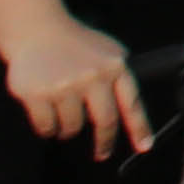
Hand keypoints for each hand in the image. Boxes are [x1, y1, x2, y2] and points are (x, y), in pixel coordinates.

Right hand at [0, 11, 152, 158]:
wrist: (38, 30)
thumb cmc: (77, 45)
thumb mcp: (109, 53)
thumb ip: (121, 78)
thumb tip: (134, 115)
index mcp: (114, 67)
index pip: (132, 102)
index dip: (140, 127)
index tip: (144, 146)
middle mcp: (93, 76)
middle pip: (105, 121)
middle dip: (105, 142)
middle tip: (102, 153)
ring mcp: (65, 86)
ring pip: (72, 128)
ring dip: (68, 129)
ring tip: (65, 112)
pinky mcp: (38, 94)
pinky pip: (47, 127)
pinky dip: (48, 127)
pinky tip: (47, 111)